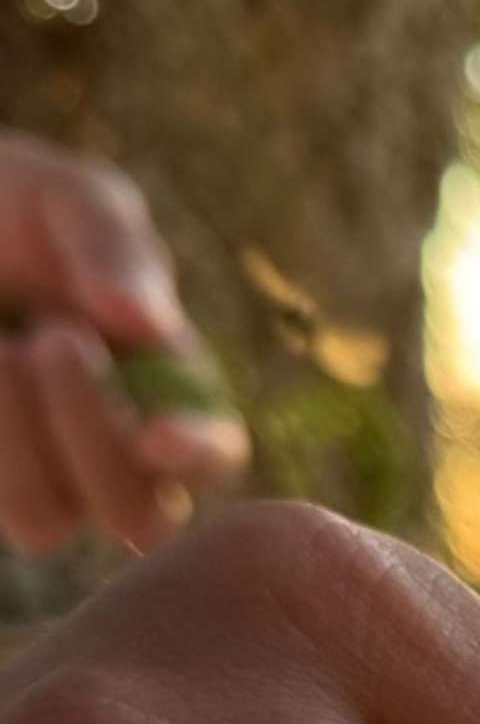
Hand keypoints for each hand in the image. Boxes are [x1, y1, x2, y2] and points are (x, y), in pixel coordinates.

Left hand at [0, 131, 248, 555]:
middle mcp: (115, 453)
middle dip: (95, 436)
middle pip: (140, 517)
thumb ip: (116, 249)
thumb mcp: (70, 201)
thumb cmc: (14, 209)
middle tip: (56, 339)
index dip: (198, 456)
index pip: (214, 456)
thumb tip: (151, 327)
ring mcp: (43, 478)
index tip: (155, 435)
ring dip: (20, 438)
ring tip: (3, 347)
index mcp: (169, 390)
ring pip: (47, 521)